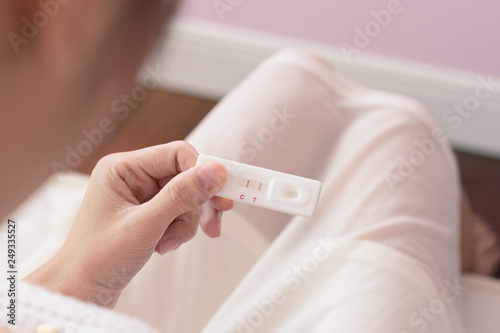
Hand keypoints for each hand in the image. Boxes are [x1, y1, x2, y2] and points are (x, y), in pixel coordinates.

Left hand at [25, 141, 232, 306]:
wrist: (80, 292)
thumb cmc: (98, 258)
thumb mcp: (145, 225)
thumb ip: (182, 195)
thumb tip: (216, 171)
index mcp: (123, 168)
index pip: (177, 154)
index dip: (203, 172)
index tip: (223, 194)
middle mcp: (132, 177)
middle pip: (185, 177)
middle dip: (196, 205)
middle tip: (212, 225)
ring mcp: (140, 196)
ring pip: (186, 198)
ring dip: (185, 223)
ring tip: (167, 243)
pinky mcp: (147, 213)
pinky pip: (179, 213)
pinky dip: (178, 230)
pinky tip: (162, 246)